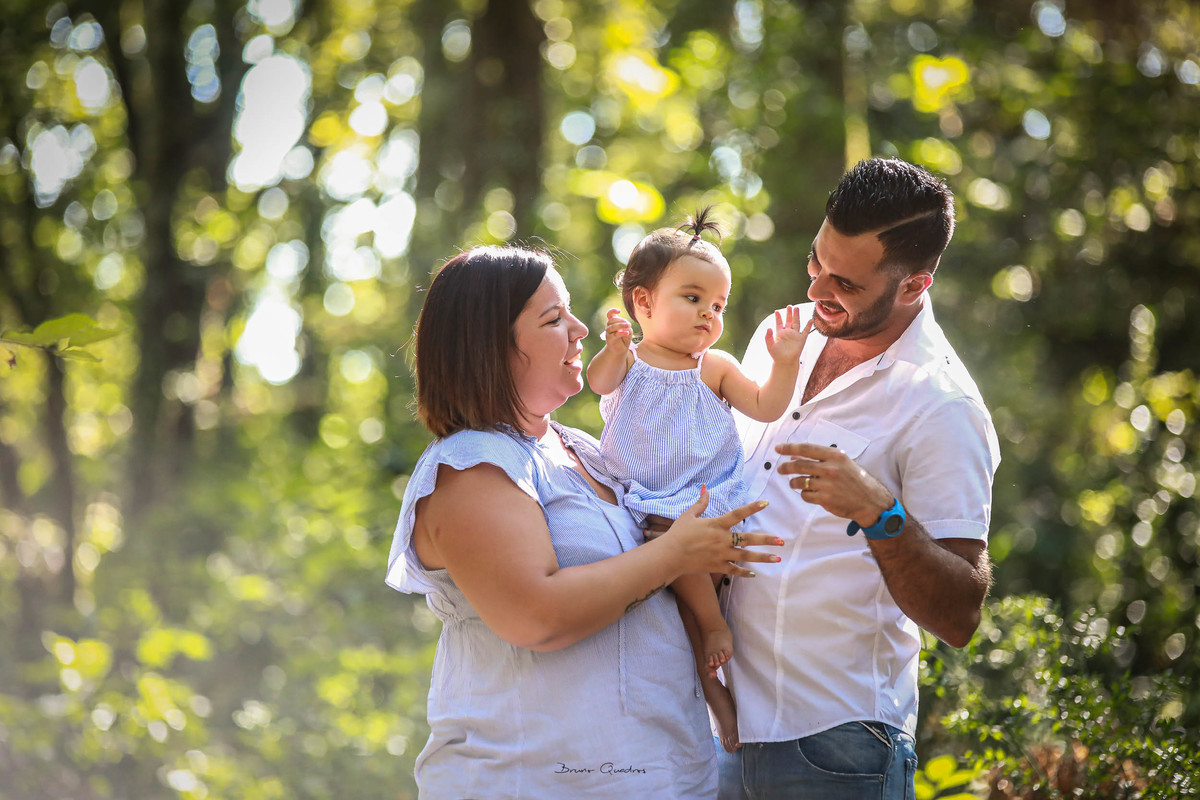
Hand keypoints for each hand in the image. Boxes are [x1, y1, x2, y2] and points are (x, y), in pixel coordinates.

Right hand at [602, 308, 631, 353]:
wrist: (620, 350)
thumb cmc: (624, 339)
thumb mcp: (628, 330)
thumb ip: (627, 326)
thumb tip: (626, 326)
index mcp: (613, 323)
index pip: (609, 315)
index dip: (612, 311)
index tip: (619, 311)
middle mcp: (609, 327)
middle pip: (611, 320)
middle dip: (620, 320)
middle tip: (629, 324)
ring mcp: (608, 334)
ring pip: (612, 327)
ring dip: (621, 325)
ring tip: (628, 326)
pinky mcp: (610, 340)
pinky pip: (615, 335)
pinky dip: (621, 333)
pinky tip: (626, 333)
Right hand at [660, 487, 783, 576]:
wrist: (670, 555)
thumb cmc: (678, 533)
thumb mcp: (688, 515)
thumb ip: (700, 503)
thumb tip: (705, 488)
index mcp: (716, 524)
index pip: (738, 514)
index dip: (752, 508)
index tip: (766, 504)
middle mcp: (722, 539)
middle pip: (748, 539)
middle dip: (766, 540)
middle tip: (781, 541)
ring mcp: (720, 554)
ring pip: (746, 556)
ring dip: (763, 558)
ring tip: (777, 559)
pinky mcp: (717, 566)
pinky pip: (734, 570)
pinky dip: (744, 573)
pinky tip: (754, 574)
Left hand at [764, 305, 811, 362]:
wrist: (785, 362)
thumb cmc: (777, 355)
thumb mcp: (770, 345)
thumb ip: (768, 337)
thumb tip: (769, 328)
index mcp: (780, 333)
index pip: (779, 323)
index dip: (778, 317)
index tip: (777, 311)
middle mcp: (788, 333)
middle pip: (789, 320)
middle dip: (789, 313)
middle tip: (789, 306)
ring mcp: (795, 335)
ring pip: (796, 323)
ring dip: (796, 316)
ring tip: (797, 308)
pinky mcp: (801, 339)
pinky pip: (806, 331)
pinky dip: (808, 326)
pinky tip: (810, 320)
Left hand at [774, 443, 893, 526]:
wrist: (870, 500)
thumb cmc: (854, 479)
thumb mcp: (842, 462)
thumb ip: (821, 458)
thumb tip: (794, 456)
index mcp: (834, 455)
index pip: (806, 449)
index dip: (789, 448)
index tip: (778, 448)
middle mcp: (830, 468)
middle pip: (799, 465)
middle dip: (786, 468)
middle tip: (780, 469)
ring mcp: (827, 484)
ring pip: (799, 482)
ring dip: (794, 483)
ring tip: (795, 483)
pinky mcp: (825, 499)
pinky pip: (805, 495)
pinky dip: (804, 494)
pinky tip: (810, 493)